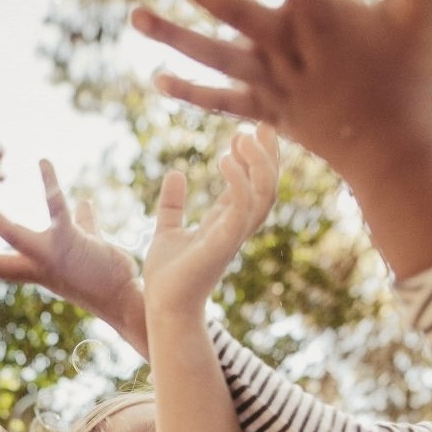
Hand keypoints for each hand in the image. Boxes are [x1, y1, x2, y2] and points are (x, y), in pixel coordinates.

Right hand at [0, 159, 148, 352]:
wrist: (126, 296)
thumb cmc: (108, 274)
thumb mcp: (88, 245)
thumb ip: (82, 223)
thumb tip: (82, 203)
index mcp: (35, 268)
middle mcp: (36, 266)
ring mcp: (49, 255)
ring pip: (10, 233)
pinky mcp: (70, 240)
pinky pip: (55, 207)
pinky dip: (50, 184)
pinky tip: (43, 162)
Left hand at [133, 0, 431, 182]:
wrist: (389, 150)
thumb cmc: (408, 71)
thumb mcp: (417, 8)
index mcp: (319, 12)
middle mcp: (285, 47)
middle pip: (231, 7)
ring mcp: (270, 84)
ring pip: (212, 55)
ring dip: (171, 36)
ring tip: (134, 15)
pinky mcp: (264, 112)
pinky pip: (219, 102)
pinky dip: (188, 92)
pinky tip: (156, 79)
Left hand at [143, 124, 277, 312]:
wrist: (162, 307)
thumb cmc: (166, 278)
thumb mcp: (166, 231)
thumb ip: (172, 204)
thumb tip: (175, 174)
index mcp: (225, 225)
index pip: (252, 187)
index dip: (254, 158)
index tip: (245, 131)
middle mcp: (235, 229)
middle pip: (268, 187)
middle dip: (269, 155)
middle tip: (261, 124)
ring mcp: (233, 236)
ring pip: (265, 194)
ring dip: (259, 163)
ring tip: (242, 136)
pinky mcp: (223, 243)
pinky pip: (243, 206)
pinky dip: (240, 180)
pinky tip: (224, 158)